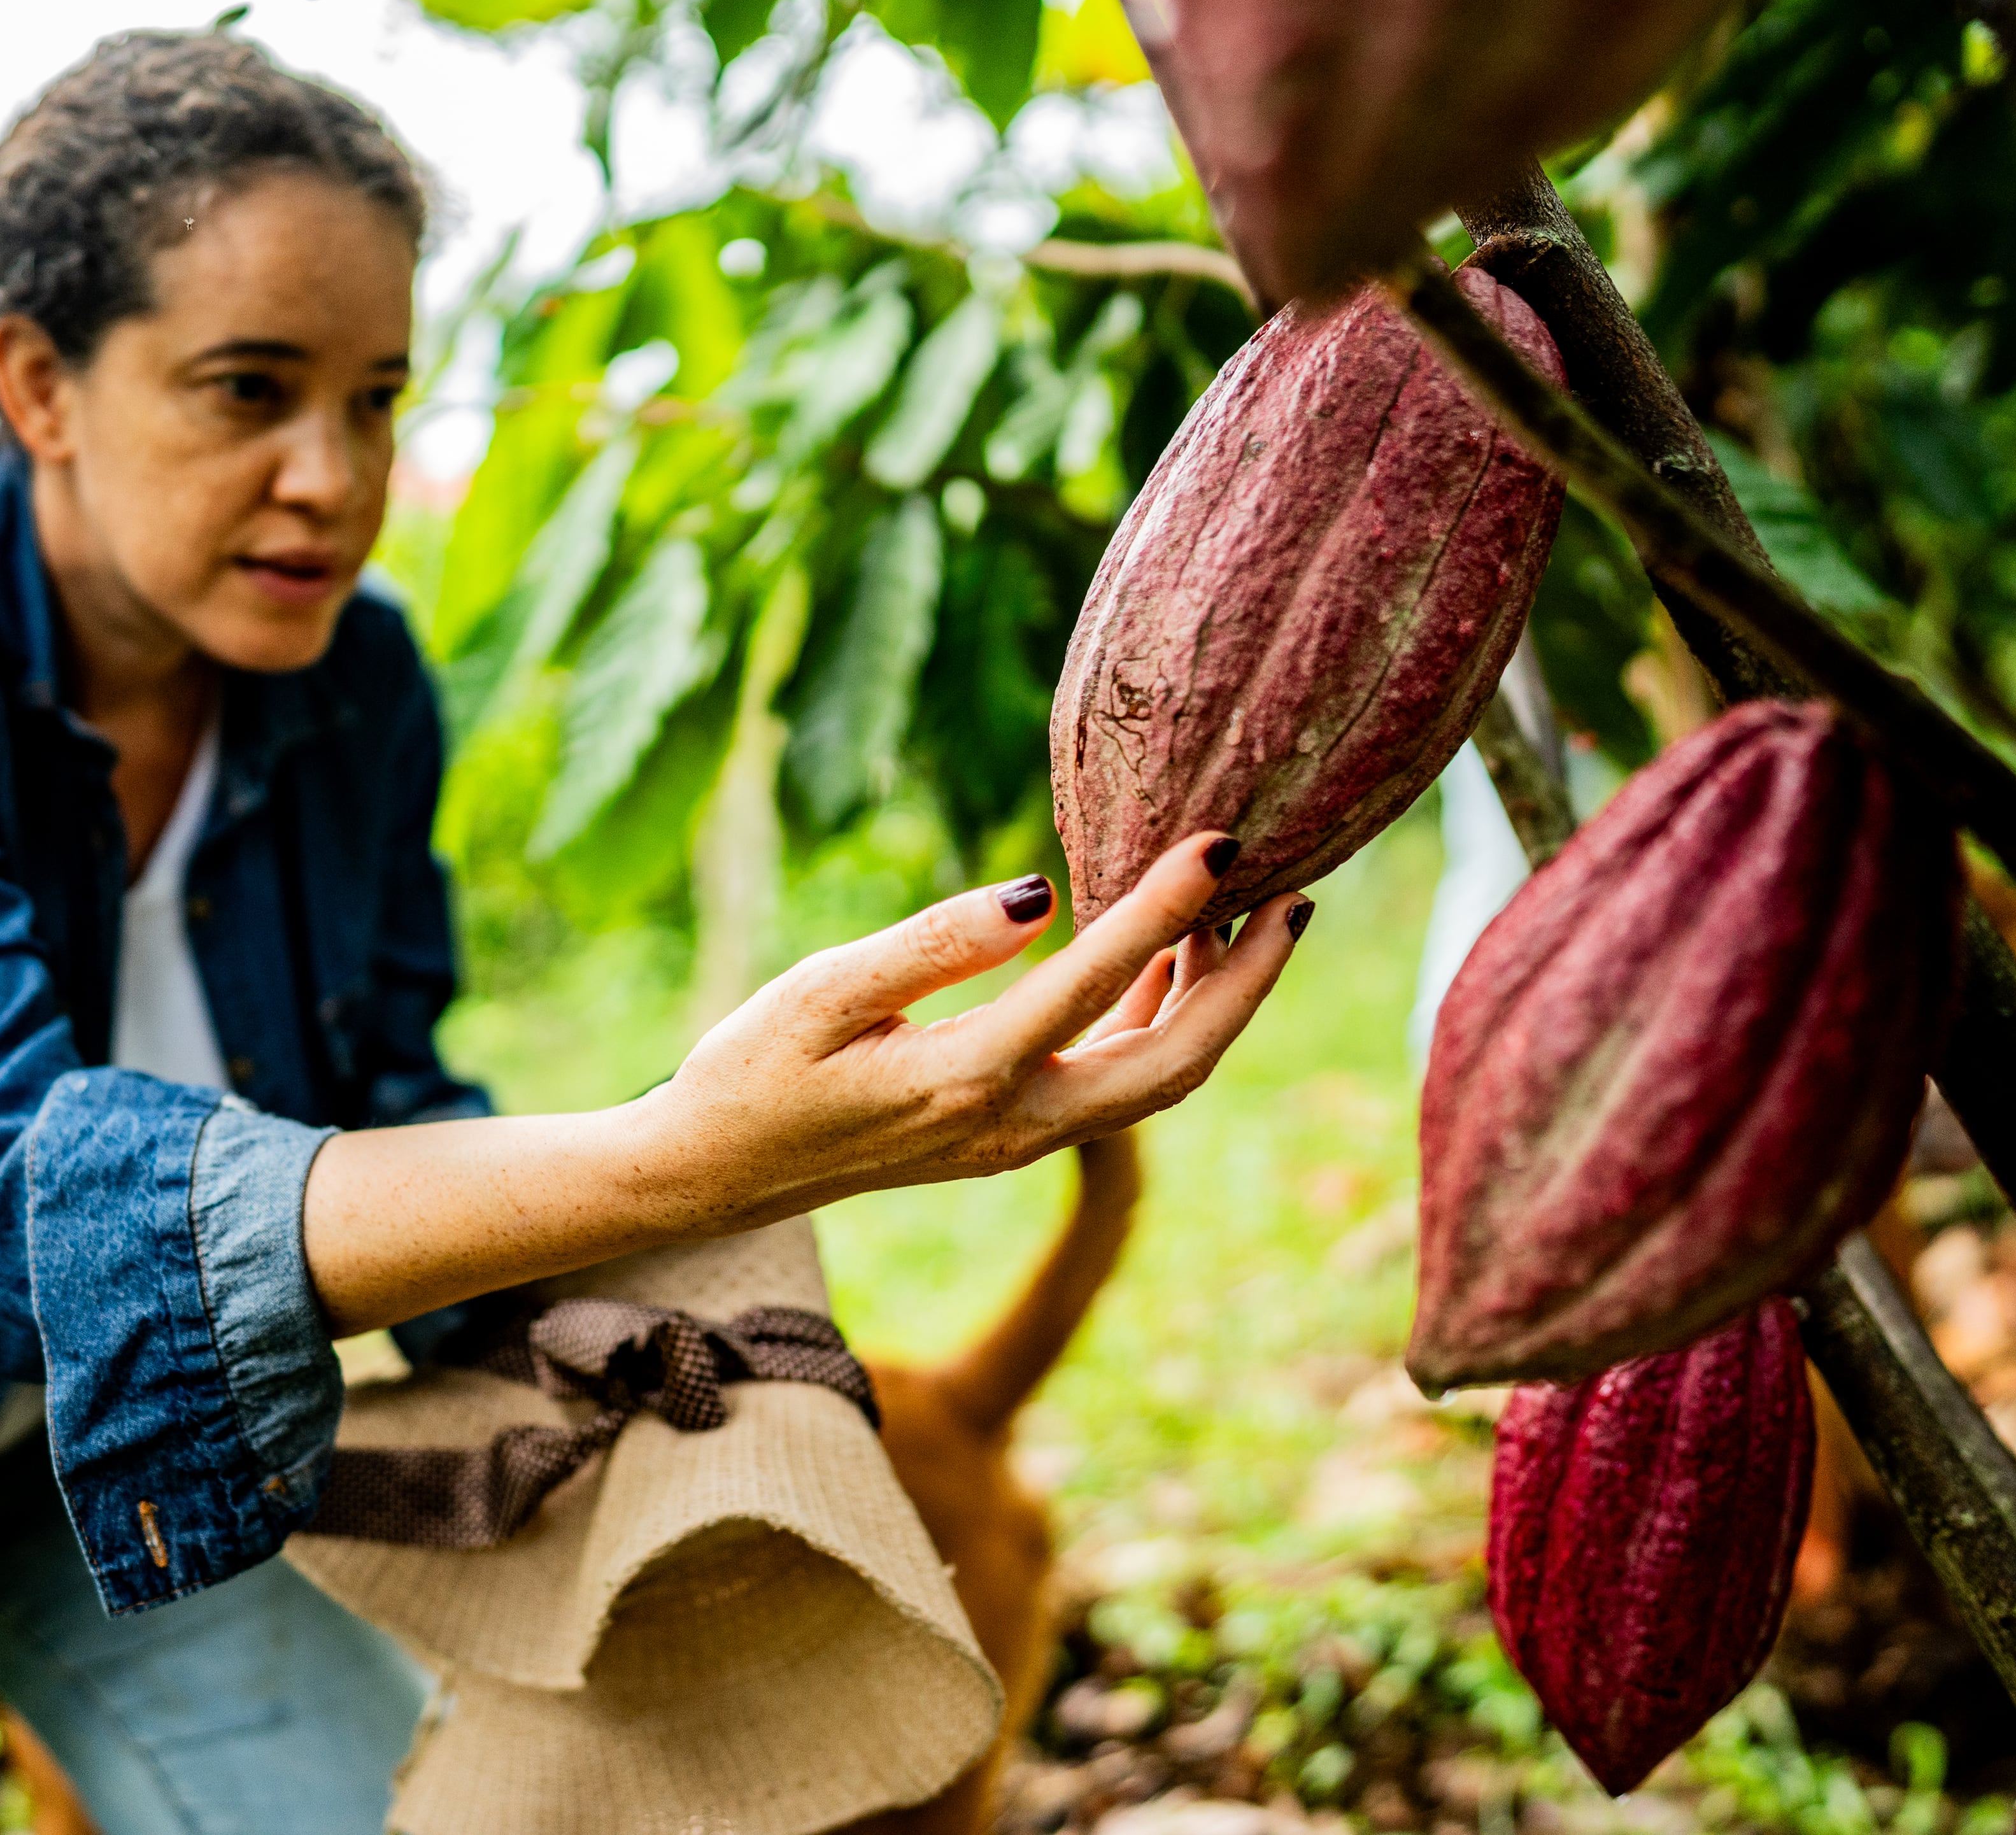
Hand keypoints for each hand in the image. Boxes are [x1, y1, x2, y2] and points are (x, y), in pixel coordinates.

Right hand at [632, 832, 1305, 1235]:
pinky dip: (1160, 1022)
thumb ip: (933, 944)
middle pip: (1174, 1062)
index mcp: (965, 1075)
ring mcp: (1018, 1139)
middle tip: (1300, 895)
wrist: (715, 1174)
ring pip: (1157, 1079)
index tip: (1224, 841)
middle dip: (1248, 983)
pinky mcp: (1010, 1136)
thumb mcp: (822, 991)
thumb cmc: (751, 1068)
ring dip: (1217, 1005)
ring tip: (1257, 917)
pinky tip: (1165, 960)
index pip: (1095, 982)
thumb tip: (1041, 894)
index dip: (1168, 909)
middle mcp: (1012, 1122)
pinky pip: (1118, 1083)